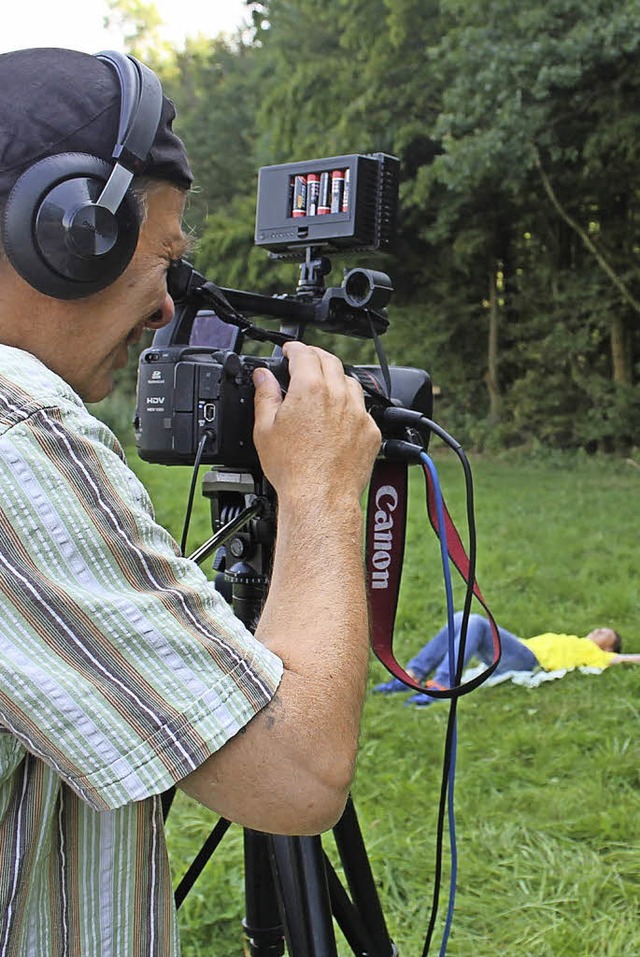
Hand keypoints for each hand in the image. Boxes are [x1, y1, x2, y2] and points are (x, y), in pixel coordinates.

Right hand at [252, 341, 380, 503]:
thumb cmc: (292, 469)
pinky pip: (363, 409)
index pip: (304, 353)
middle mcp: (338, 396)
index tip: (289, 350)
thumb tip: (262, 376)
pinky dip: (350, 406)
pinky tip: (339, 417)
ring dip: (336, 378)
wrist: (320, 497)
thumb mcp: (264, 429)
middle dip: (315, 357)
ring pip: (350, 382)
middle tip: (304, 361)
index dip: (294, 348)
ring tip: (323, 387)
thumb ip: (265, 396)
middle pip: (330, 361)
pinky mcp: (371, 432)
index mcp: (310, 389)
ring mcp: (358, 413)